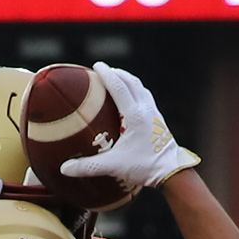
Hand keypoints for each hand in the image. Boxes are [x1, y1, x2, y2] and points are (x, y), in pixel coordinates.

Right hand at [56, 64, 197, 197]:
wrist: (173, 173)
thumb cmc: (145, 167)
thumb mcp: (114, 166)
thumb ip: (88, 167)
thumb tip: (65, 168)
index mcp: (135, 115)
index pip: (119, 87)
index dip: (106, 74)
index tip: (97, 65)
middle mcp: (146, 110)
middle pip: (131, 82)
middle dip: (116, 73)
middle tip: (103, 70)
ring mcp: (155, 114)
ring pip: (141, 88)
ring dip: (128, 80)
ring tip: (117, 79)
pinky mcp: (159, 120)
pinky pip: (146, 98)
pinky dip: (136, 91)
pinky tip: (132, 99)